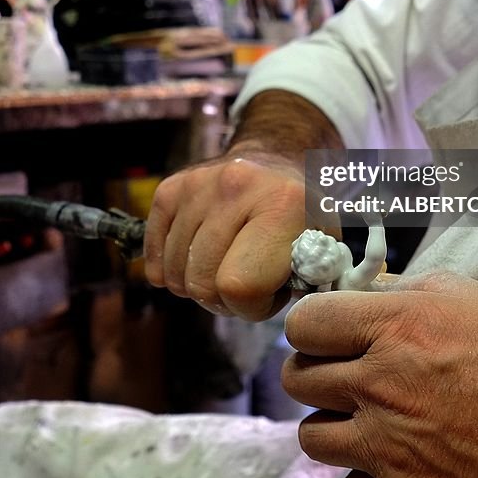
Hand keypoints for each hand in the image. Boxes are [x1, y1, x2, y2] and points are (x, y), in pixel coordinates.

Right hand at [144, 150, 308, 319]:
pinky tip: (198, 256)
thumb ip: (308, 284)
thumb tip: (293, 314)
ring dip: (197, 283)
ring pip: (174, 272)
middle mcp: (236, 187)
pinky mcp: (171, 187)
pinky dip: (170, 268)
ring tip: (226, 264)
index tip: (269, 292)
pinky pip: (155, 253)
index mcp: (282, 204)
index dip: (253, 306)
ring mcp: (199, 184)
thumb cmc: (299, 217)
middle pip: (200, 282)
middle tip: (246, 282)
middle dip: (223, 298)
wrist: (277, 163)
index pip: (239, 286)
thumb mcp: (322, 247)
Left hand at [282, 272, 477, 477]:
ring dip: (336, 424)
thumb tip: (376, 294)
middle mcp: (383, 385)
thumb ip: (421, 293)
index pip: (307, 321)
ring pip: (314, 437)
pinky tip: (406, 461)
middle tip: (344, 373)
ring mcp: (389, 450)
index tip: (326, 330)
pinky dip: (371, 474)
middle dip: (316, 371)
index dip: (312, 324)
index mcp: (402, 325)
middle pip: (298, 379)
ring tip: (375, 419)